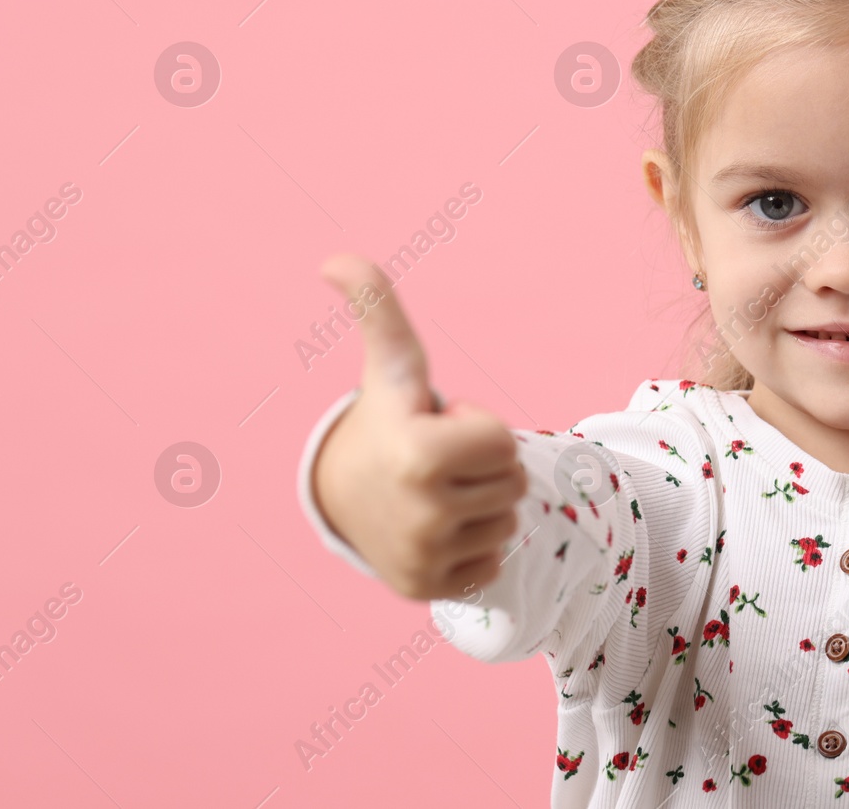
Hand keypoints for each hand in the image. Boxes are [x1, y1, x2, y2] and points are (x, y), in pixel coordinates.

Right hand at [310, 253, 527, 599]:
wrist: (345, 495)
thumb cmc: (387, 420)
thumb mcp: (392, 366)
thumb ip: (379, 308)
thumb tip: (334, 258)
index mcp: (421, 455)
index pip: (505, 443)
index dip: (479, 427)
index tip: (441, 426)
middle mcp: (422, 512)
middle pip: (514, 483)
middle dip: (485, 466)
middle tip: (441, 461)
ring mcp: (425, 556)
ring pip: (507, 523)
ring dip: (483, 505)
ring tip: (438, 493)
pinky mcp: (428, 589)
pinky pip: (492, 562)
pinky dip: (473, 546)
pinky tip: (437, 530)